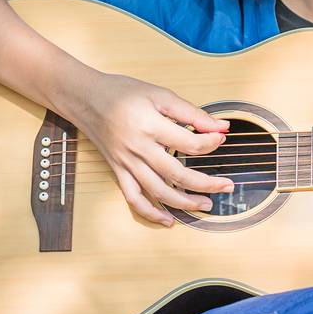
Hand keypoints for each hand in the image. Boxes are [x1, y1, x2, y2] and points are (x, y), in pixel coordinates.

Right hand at [70, 72, 234, 225]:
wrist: (85, 97)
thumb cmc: (122, 92)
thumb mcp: (160, 95)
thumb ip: (191, 113)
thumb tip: (221, 127)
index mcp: (150, 126)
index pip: (190, 144)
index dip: (211, 143)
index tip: (221, 138)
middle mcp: (138, 149)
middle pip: (178, 174)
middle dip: (207, 183)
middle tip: (227, 185)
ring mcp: (127, 163)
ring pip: (158, 192)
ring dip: (185, 203)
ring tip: (206, 204)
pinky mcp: (118, 171)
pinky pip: (133, 198)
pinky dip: (150, 213)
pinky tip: (168, 221)